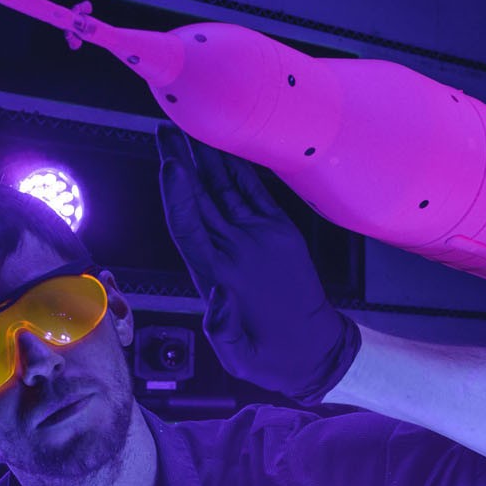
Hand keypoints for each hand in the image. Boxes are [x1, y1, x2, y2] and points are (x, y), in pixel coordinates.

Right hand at [156, 123, 360, 404]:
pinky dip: (240, 171)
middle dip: (183, 162)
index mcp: (221, 276)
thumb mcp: (236, 357)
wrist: (320, 351)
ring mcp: (264, 237)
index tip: (167, 161)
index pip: (189, 225)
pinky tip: (226, 152)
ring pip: (227, 189)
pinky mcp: (283, 233)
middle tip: (165, 129)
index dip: (175, 192)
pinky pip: (256, 193)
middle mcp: (241, 249)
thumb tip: (213, 296)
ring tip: (189, 130)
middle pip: (203, 197)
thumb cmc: (270, 356)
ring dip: (207, 158)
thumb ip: (220, 327)